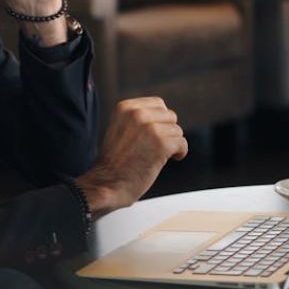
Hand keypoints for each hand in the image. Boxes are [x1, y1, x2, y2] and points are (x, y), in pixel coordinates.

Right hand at [76, 98, 187, 216]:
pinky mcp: (161, 144)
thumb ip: (139, 118)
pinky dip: (179, 153)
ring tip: (158, 155)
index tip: (156, 134)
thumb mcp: (121, 128)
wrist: (106, 184)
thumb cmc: (114, 162)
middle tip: (157, 147)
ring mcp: (150, 128)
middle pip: (170, 116)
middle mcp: (137, 113)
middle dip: (167, 132)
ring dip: (172, 144)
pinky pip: (182, 143)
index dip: (161, 120)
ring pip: (177, 131)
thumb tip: (165, 114)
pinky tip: (169, 159)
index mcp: (126, 107)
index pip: (158, 104)